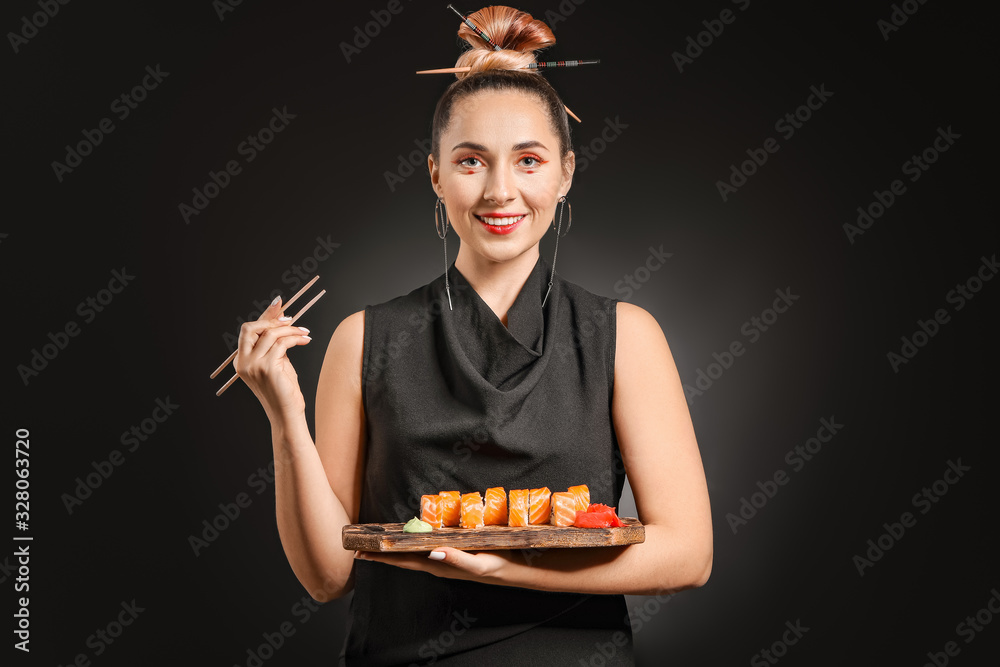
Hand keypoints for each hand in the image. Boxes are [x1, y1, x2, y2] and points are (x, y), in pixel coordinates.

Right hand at [233, 296, 312, 423]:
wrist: (287, 414)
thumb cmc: (284, 391)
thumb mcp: (277, 363)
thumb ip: (275, 344)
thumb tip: (282, 320)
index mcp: (242, 361)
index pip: (249, 331)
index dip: (264, 315)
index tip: (279, 304)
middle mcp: (243, 362)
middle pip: (251, 327)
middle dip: (272, 319)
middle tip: (292, 320)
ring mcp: (253, 365)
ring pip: (270, 334)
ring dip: (291, 329)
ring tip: (304, 332)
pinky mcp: (267, 368)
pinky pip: (282, 344)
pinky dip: (295, 338)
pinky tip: (305, 340)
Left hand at [354, 548, 515, 584]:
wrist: (514, 570)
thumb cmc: (497, 566)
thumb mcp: (479, 564)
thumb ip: (456, 559)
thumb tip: (431, 553)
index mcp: (439, 566)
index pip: (404, 561)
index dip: (382, 558)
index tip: (360, 554)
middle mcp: (437, 563)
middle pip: (403, 558)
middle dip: (381, 555)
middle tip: (358, 549)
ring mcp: (443, 558)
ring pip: (412, 553)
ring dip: (394, 550)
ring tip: (377, 544)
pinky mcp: (451, 551)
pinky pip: (425, 547)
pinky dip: (411, 543)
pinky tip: (408, 537)